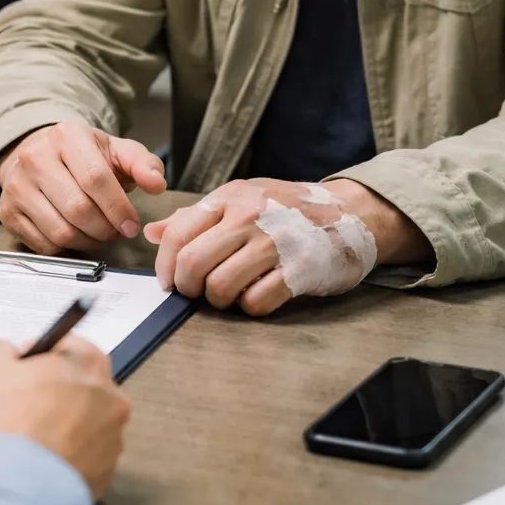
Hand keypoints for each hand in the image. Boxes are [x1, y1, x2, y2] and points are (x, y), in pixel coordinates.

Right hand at [0, 122, 167, 254]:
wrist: (40, 155)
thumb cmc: (84, 157)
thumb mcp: (117, 151)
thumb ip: (143, 164)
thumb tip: (157, 184)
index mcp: (66, 136)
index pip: (95, 179)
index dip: (118, 208)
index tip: (131, 225)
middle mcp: (35, 158)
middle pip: (77, 209)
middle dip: (105, 229)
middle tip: (116, 231)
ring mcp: (16, 186)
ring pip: (60, 232)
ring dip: (89, 242)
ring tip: (99, 234)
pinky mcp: (7, 211)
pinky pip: (43, 245)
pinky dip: (67, 249)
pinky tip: (77, 235)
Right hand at [0, 334, 131, 500]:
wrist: (10, 489)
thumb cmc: (2, 428)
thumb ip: (0, 350)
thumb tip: (5, 356)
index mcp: (87, 363)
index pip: (65, 346)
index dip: (36, 357)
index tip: (18, 370)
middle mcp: (109, 400)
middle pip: (78, 387)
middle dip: (50, 394)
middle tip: (16, 407)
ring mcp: (110, 442)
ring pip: (81, 426)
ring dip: (57, 428)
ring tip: (21, 440)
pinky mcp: (102, 477)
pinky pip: (79, 460)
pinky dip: (60, 459)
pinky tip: (31, 462)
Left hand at [144, 178, 426, 316]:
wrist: (353, 213)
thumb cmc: (289, 210)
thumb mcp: (241, 200)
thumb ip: (196, 217)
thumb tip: (151, 233)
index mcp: (230, 198)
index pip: (176, 234)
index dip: (164, 266)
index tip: (169, 282)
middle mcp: (249, 216)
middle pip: (192, 264)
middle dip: (187, 288)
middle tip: (197, 293)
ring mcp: (275, 242)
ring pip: (220, 287)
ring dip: (218, 301)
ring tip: (230, 295)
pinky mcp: (300, 270)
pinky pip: (256, 302)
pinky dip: (251, 307)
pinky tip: (259, 296)